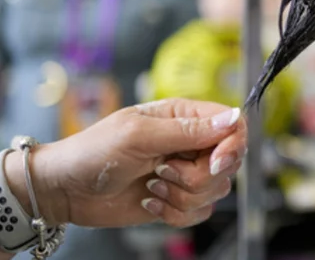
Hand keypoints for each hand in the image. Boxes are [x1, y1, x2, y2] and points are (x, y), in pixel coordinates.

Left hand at [5, 99, 245, 228]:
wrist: (66, 190)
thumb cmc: (94, 152)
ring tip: (152, 184)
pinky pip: (201, 212)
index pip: (234, 125)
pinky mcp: (180, 199)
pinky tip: (151, 200)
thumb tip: (233, 118)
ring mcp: (187, 172)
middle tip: (164, 169)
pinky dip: (176, 213)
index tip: (216, 161)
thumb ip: (188, 130)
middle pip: (229, 162)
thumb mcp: (139, 135)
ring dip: (182, 195)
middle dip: (198, 175)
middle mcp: (192, 143)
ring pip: (216, 190)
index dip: (233, 144)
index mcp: (186, 117)